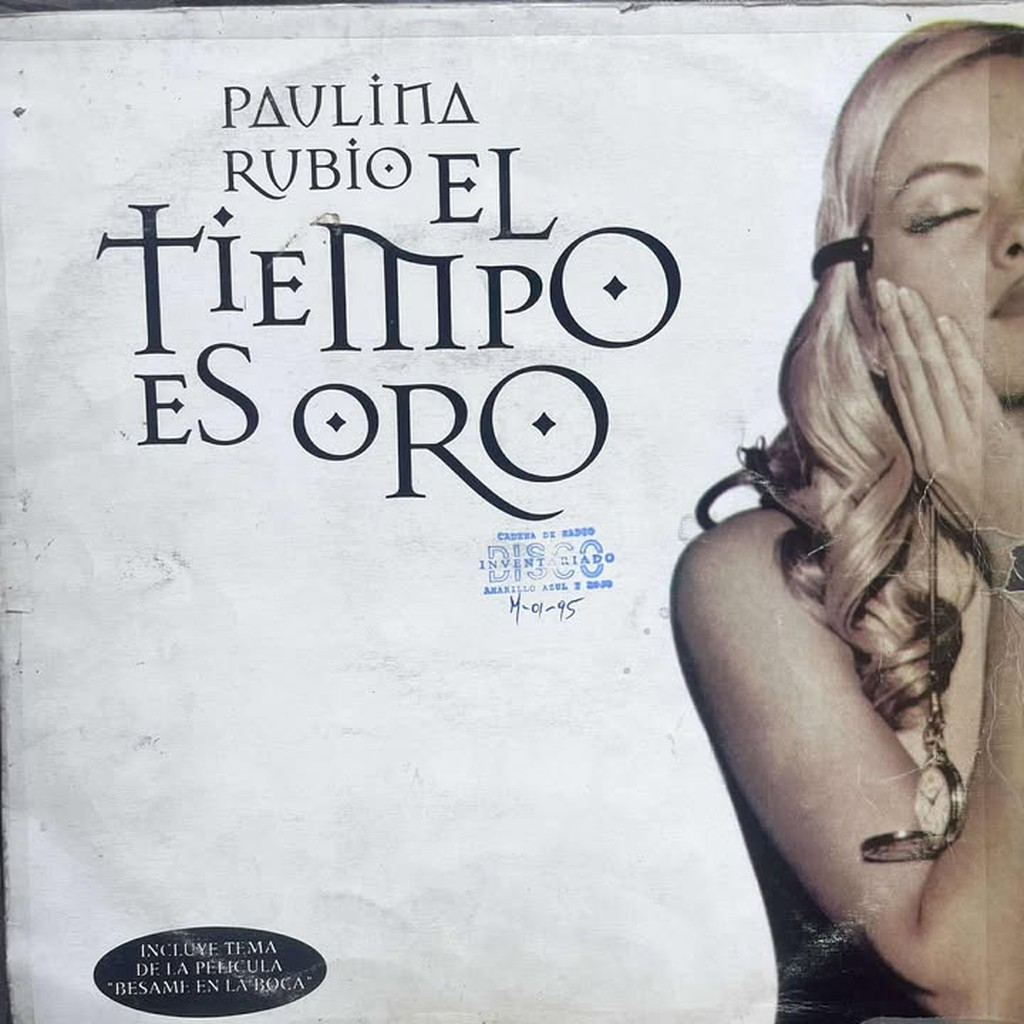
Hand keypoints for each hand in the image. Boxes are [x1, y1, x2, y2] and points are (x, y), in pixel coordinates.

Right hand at [876, 279, 1023, 552]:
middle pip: (912, 373)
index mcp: (925, 449)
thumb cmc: (982, 519)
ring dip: (918, 332)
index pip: (902, 386)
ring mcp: (959, 439)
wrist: (1009, 548)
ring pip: (932, 376)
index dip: (891, 347)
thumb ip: (934, 446)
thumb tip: (918, 415)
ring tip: (905, 296)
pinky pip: (964, 390)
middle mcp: (935, 440)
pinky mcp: (983, 441)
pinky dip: (954, 357)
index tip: (880, 312)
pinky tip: (942, 329)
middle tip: (883, 287)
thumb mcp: (949, 485)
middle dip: (898, 328)